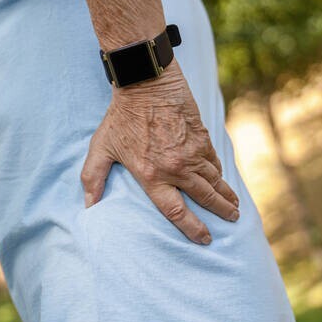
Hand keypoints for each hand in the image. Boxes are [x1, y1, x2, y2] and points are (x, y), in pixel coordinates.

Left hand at [80, 64, 240, 243]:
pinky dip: (220, 172)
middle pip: (205, 198)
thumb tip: (88, 205)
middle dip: (221, 211)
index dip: (193, 228)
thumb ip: (92, 178)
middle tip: (232, 219)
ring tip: (234, 205)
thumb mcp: (101, 148)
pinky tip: (222, 179)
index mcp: (152, 176)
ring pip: (215, 180)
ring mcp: (192, 152)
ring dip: (226, 194)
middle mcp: (176, 168)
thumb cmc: (120, 117)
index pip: (176, 212)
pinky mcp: (202, 137)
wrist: (145, 83)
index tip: (205, 238)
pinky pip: (214, 161)